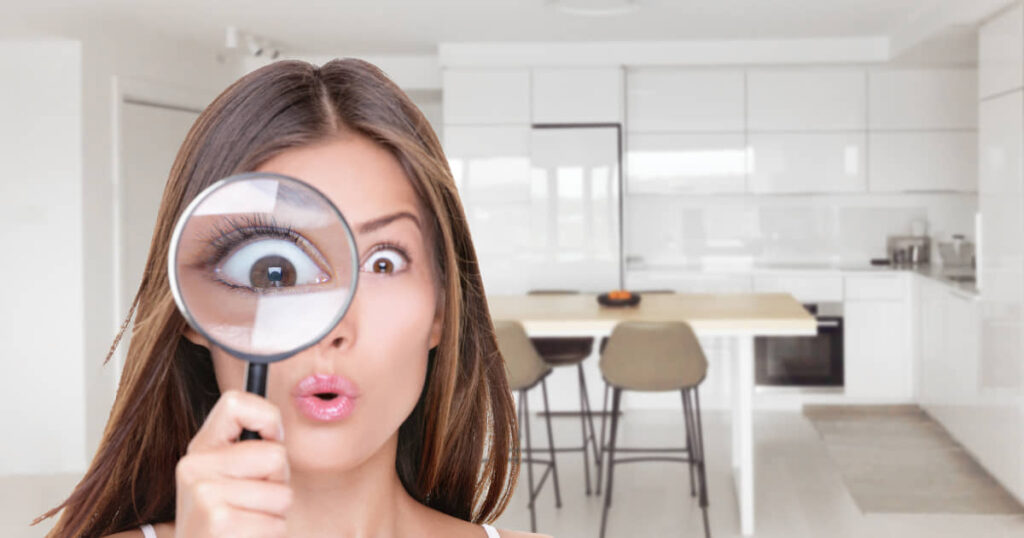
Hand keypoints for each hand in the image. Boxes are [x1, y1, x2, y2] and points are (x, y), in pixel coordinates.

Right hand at [175, 390, 291, 537]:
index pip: (235, 402)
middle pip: (275, 455)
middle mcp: (195, 466)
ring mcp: (204, 494)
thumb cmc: (230, 519)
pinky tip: (246, 537)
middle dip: (278, 482)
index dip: (267, 417)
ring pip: (282, 493)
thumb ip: (253, 448)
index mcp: (201, 448)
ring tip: (250, 521)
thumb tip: (294, 414)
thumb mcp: (232, 477)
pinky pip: (277, 523)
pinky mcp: (219, 523)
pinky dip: (271, 533)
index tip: (272, 439)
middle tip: (256, 501)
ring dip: (276, 513)